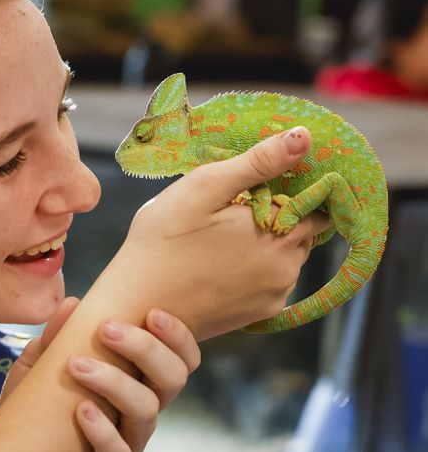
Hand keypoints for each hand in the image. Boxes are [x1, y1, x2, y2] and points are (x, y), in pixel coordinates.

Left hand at [1, 297, 200, 451]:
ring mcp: (128, 441)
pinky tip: (80, 410)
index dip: (178, 335)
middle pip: (174, 378)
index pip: (180, 357)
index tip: (152, 313)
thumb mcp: (41, 365)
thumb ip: (56, 336)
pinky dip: (102, 430)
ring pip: (147, 411)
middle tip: (107, 328)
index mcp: (138, 380)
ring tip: (77, 365)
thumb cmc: (37, 403)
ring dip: (115, 382)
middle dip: (146, 348)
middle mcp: (141, 410)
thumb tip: (73, 304)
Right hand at [113, 127, 331, 338]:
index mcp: (279, 230)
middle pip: (304, 228)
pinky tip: (224, 263)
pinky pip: (273, 281)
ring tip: (224, 237)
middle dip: (280, 214)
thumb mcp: (204, 188)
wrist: (137, 304)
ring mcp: (275, 294)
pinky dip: (258, 268)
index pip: (313, 201)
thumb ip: (257, 162)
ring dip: (269, 241)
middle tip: (234, 210)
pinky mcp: (261, 314)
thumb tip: (304, 137)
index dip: (289, 188)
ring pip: (289, 254)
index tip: (257, 185)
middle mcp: (287, 266)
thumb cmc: (162, 241)